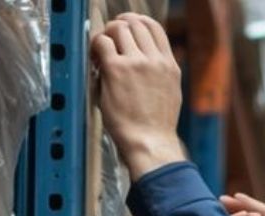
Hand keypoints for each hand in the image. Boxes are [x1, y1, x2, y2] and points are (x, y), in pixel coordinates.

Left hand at [90, 13, 186, 177]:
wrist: (150, 143)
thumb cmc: (155, 126)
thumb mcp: (169, 93)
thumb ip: (159, 72)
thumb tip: (143, 58)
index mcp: (169, 65)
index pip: (154, 28)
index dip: (136, 22)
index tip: (125, 28)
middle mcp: (155, 60)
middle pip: (135, 23)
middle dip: (118, 29)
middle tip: (109, 43)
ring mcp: (136, 63)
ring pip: (118, 28)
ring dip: (106, 36)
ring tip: (101, 54)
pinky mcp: (117, 70)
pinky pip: (102, 43)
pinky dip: (95, 48)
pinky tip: (96, 62)